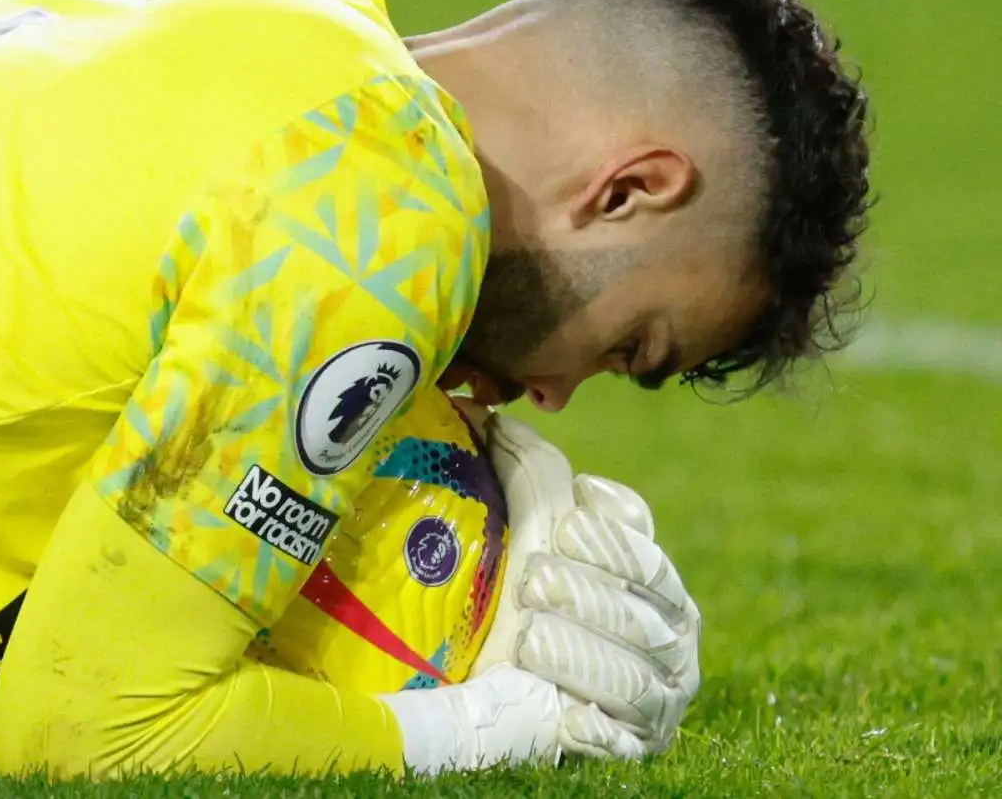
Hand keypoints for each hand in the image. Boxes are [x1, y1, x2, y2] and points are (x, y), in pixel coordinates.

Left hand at [471, 412, 701, 758]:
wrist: (498, 702)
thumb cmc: (515, 609)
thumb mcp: (528, 542)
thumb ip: (528, 480)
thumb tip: (492, 417)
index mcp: (650, 575)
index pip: (641, 546)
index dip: (609, 533)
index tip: (567, 522)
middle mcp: (670, 631)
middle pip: (640, 603)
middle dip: (585, 589)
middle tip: (535, 581)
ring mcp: (660, 692)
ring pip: (632, 668)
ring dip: (578, 649)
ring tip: (527, 636)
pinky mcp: (636, 744)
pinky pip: (622, 732)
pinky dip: (593, 720)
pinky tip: (564, 712)